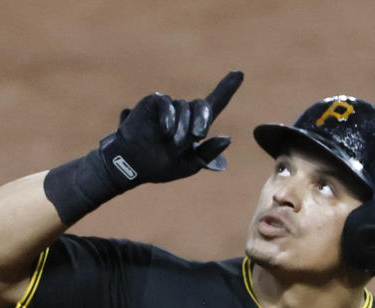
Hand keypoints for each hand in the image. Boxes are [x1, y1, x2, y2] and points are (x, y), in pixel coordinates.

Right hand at [99, 71, 243, 186]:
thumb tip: (228, 138)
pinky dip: (169, 119)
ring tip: (172, 143)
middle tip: (197, 136)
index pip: (215, 104)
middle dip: (202, 121)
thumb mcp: (189, 164)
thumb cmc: (161, 165)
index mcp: (195, 125)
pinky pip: (167, 104)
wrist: (134, 164)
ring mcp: (170, 105)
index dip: (227, 88)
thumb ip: (208, 153)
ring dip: (181, 129)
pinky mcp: (155, 101)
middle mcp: (184, 111)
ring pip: (184, 108)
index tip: (240, 74)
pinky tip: (166, 133)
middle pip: (202, 106)